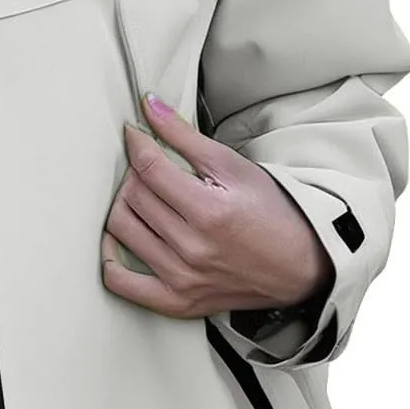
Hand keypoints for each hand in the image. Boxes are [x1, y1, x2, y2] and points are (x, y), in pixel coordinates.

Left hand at [101, 93, 334, 318]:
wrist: (300, 266)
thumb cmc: (272, 214)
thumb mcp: (235, 167)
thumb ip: (186, 137)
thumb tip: (149, 106)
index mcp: (210, 211)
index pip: (149, 169)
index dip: (137, 144)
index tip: (135, 135)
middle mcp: (193, 249)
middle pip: (134, 197)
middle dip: (134, 173)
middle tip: (147, 166)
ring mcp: (182, 279)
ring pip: (122, 230)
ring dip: (122, 204)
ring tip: (138, 195)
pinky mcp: (177, 302)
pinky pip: (122, 283)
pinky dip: (109, 258)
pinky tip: (116, 238)